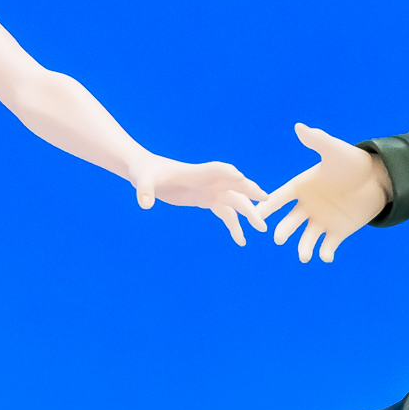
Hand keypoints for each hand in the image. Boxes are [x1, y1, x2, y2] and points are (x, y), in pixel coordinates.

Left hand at [126, 155, 268, 245]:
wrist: (146, 173)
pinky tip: (241, 240)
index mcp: (196, 172)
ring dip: (249, 212)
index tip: (242, 179)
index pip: (216, 169)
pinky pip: (226, 213)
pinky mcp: (206, 200)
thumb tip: (144, 203)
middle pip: (234, 184)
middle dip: (250, 192)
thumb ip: (144, 190)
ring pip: (235, 201)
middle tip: (266, 201)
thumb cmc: (144, 172)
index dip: (228, 174)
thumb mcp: (142, 181)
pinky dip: (234, 225)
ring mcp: (210, 190)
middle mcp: (208, 180)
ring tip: (261, 228)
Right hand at [255, 123, 390, 262]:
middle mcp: (308, 205)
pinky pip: (328, 245)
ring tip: (304, 256)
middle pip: (290, 221)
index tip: (256, 214)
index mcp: (302, 186)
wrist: (380, 177)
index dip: (268, 205)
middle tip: (278, 238)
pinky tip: (326, 256)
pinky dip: (326, 252)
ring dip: (304, 247)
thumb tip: (300, 127)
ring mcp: (322, 220)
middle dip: (283, 230)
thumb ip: (317, 141)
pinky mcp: (338, 231)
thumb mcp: (334, 150)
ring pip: (307, 237)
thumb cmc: (353, 161)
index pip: (280, 197)